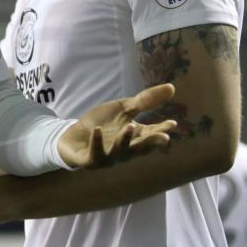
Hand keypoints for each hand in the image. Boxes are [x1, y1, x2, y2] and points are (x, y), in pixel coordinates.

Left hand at [58, 83, 177, 167]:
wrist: (74, 135)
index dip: (161, 130)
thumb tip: (172, 87)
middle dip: (151, 143)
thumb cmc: (103, 123)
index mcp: (134, 138)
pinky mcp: (89, 159)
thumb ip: (145, 101)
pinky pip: (95, 153)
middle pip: (140, 148)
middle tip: (164, 137)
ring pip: (119, 151)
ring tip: (130, 126)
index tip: (172, 124)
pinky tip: (98, 130)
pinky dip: (97, 142)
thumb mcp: (123, 108)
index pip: (151, 135)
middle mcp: (125, 150)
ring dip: (125, 140)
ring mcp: (108, 156)